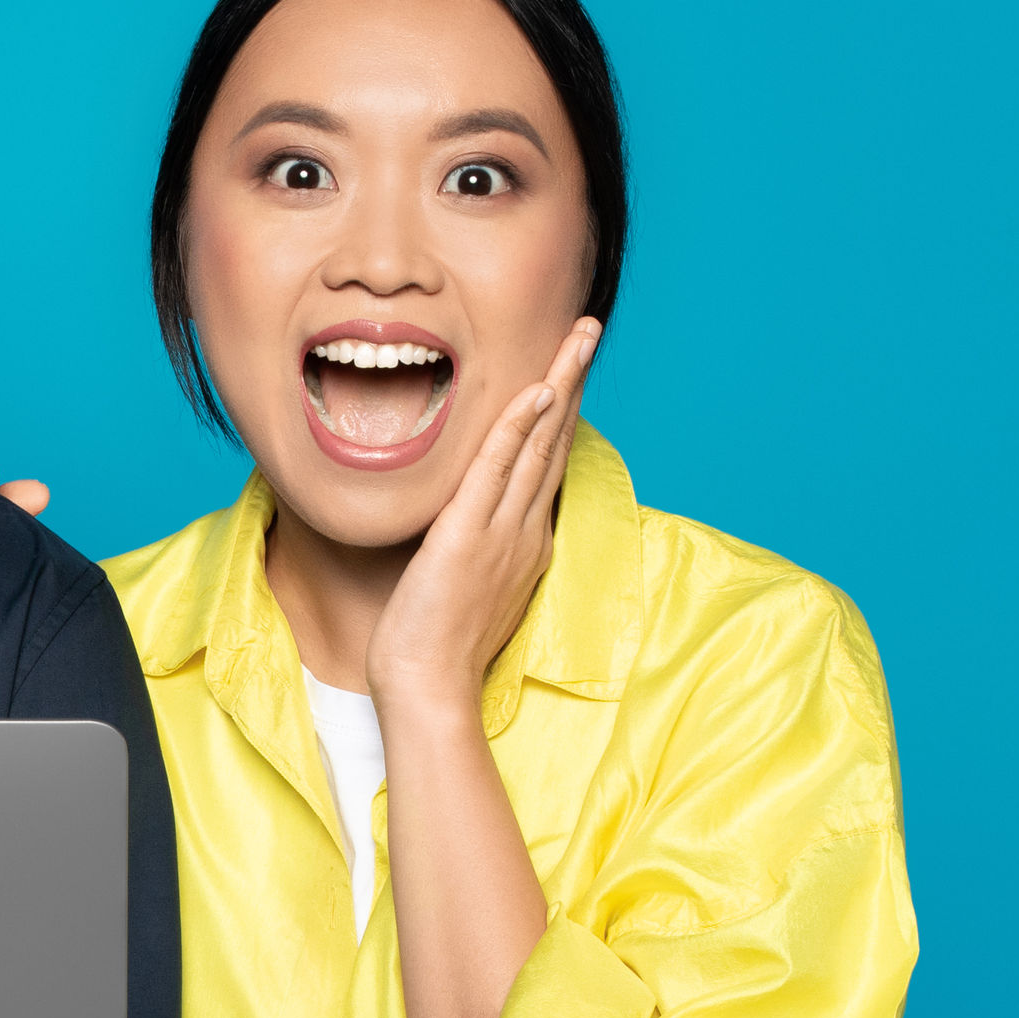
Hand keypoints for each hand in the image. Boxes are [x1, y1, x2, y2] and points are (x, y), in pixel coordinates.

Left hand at [361, 319, 601, 714]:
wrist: (429, 690)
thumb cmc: (439, 646)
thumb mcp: (471, 584)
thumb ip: (483, 546)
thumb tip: (478, 523)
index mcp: (527, 539)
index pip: (548, 460)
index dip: (561, 409)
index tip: (569, 365)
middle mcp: (525, 528)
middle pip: (555, 440)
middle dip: (573, 378)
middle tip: (589, 327)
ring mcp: (501, 531)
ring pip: (537, 444)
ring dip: (559, 383)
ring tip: (578, 336)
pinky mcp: (467, 537)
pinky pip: (497, 473)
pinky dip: (517, 429)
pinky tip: (536, 392)